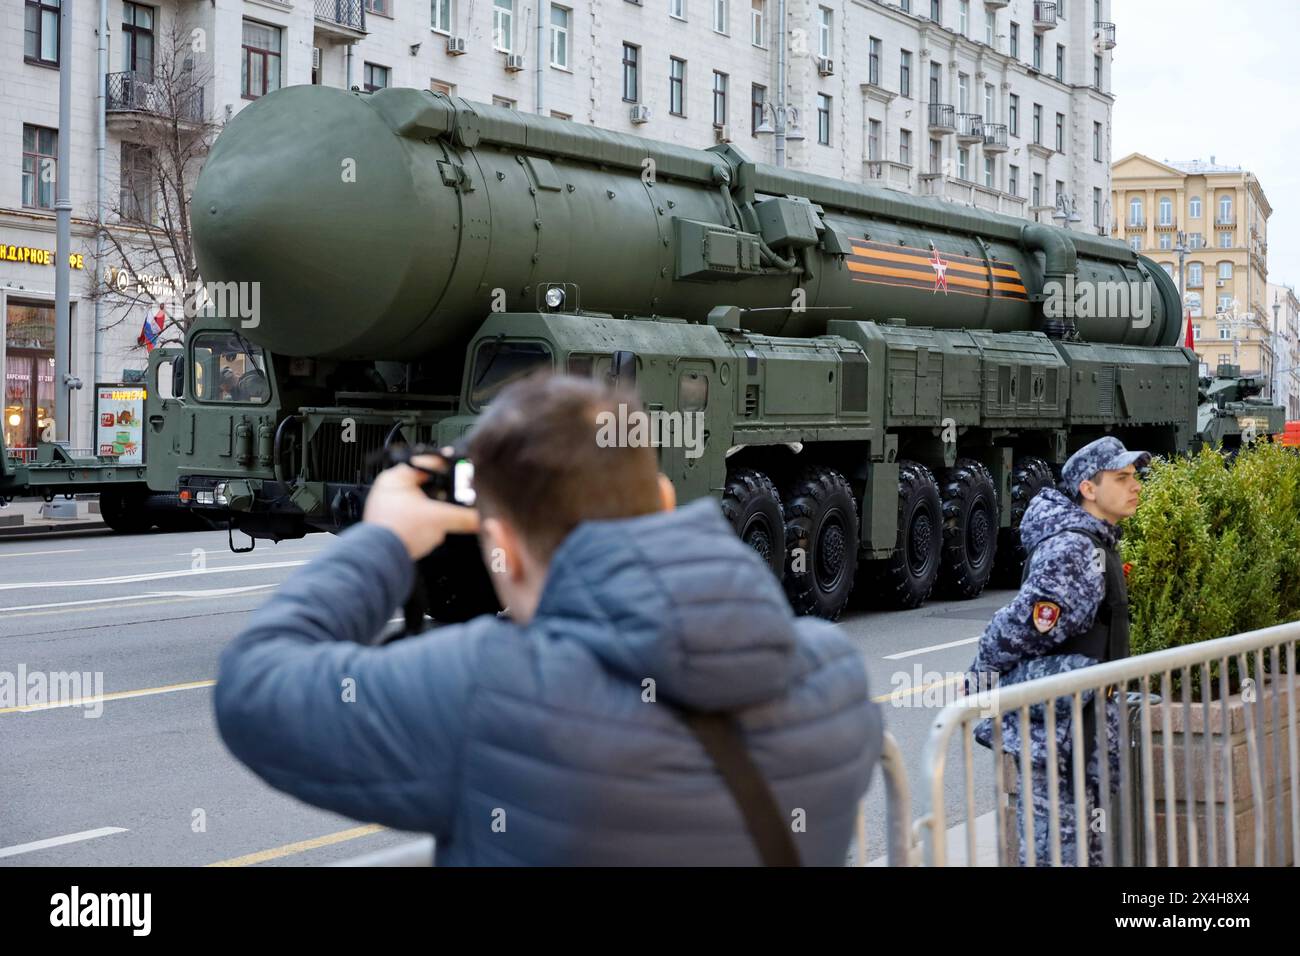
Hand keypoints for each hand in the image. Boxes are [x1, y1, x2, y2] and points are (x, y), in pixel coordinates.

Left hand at [363, 453, 479, 559]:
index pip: (428, 462)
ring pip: (423, 500)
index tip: (462, 473)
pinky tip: (432, 528)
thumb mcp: (440, 519)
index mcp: (396, 477)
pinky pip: (417, 515)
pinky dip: (427, 520)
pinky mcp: (393, 522)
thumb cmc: (397, 532)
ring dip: (435, 508)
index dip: (448, 467)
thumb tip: (481, 517)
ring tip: (442, 516)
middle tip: (454, 498)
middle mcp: (390, 489)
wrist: (382, 559)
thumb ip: (464, 516)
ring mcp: (390, 506)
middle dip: (443, 493)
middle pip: (427, 483)